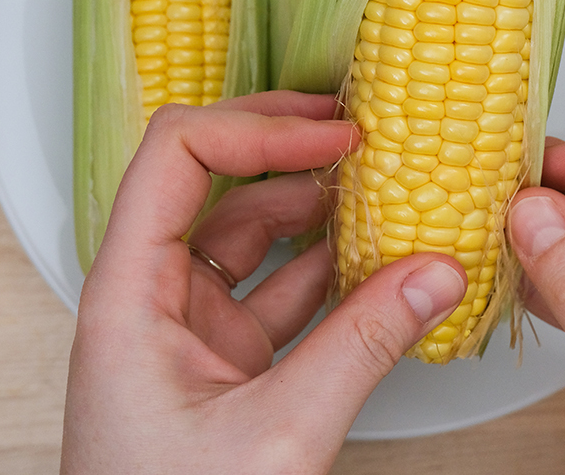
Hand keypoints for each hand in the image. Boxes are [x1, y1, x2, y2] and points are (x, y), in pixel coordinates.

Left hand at [60, 91, 466, 474]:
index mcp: (128, 293)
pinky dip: (329, 272)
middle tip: (363, 136)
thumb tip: (435, 271)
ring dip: (319, 213)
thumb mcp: (277, 436)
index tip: (332, 133)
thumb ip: (363, 346)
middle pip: (216, 183)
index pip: (178, 157)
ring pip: (254, 236)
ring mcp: (188, 327)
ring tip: (384, 192)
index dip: (257, 128)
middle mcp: (150, 296)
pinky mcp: (222, 361)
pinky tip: (378, 262)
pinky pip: (279, 292)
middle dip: (291, 153)